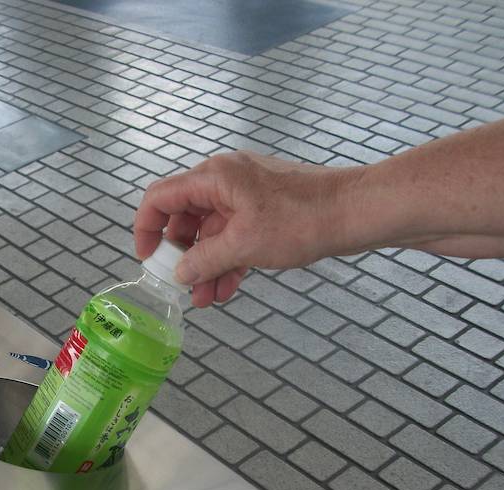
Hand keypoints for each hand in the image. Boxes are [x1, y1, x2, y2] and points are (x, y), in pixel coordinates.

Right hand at [134, 152, 350, 306]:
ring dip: (205, 265)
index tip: (147, 258)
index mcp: (214, 176)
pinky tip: (226, 288)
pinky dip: (227, 260)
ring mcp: (246, 195)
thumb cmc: (303, 219)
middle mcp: (226, 180)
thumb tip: (179, 273)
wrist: (357, 212)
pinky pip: (234, 235)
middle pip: (184, 217)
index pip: (160, 197)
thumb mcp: (244, 245)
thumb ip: (204, 259)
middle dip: (181, 255)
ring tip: (205, 299)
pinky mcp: (264, 210)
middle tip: (180, 285)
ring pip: (211, 232)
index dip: (146, 228)